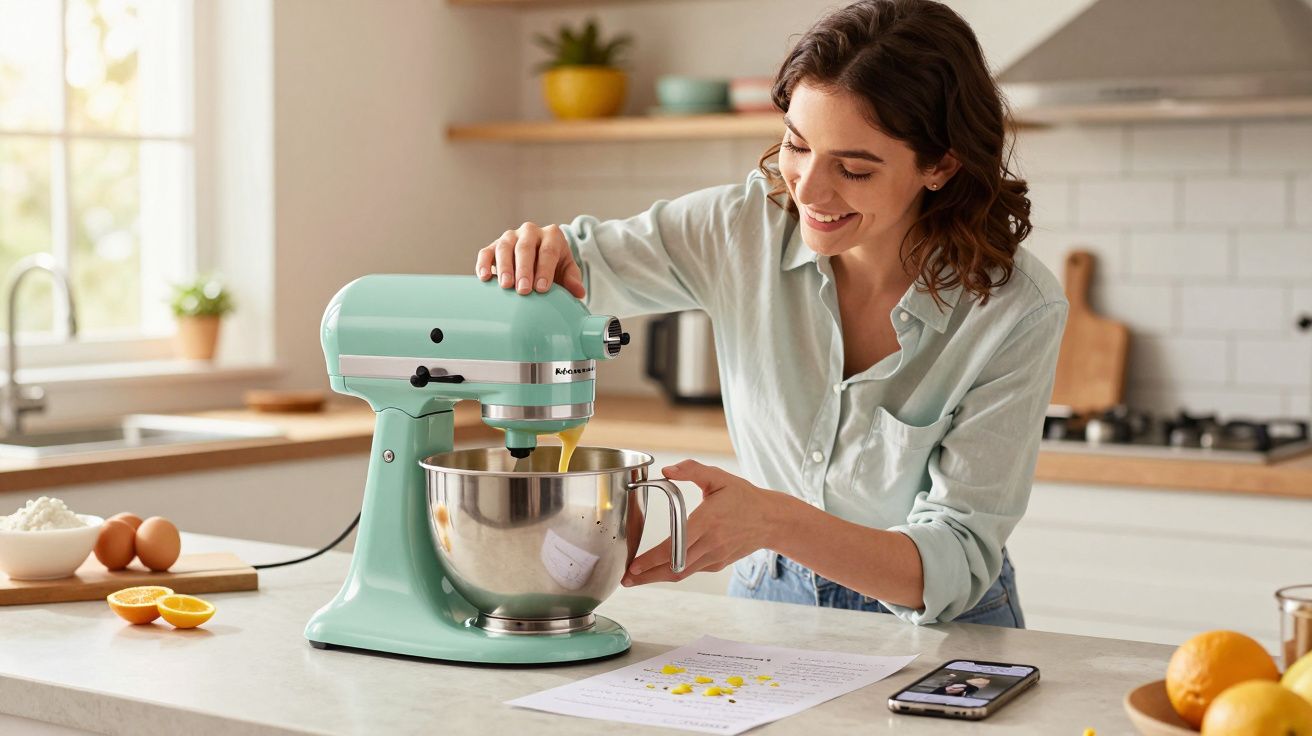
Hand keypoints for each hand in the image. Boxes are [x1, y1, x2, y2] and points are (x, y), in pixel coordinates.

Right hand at [475, 221, 585, 298]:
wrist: (538, 260)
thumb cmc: (554, 266)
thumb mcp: (567, 270)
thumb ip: (573, 279)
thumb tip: (578, 292)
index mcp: (551, 235)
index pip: (548, 250)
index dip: (545, 269)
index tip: (542, 288)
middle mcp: (530, 231)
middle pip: (525, 248)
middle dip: (524, 269)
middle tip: (523, 290)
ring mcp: (510, 236)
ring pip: (505, 247)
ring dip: (504, 267)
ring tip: (506, 286)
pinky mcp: (494, 245)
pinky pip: (486, 252)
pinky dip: (484, 264)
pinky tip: (484, 278)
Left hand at [621, 460, 783, 585]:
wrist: (771, 520)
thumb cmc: (743, 497)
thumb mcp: (719, 477)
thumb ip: (692, 470)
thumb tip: (666, 471)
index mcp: (707, 521)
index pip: (675, 545)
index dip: (652, 559)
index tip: (634, 565)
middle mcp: (710, 543)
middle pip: (674, 567)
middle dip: (647, 576)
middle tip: (625, 579)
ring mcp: (715, 557)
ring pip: (681, 573)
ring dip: (656, 578)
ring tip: (635, 580)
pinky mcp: (718, 564)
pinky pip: (691, 570)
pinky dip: (673, 572)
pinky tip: (658, 571)